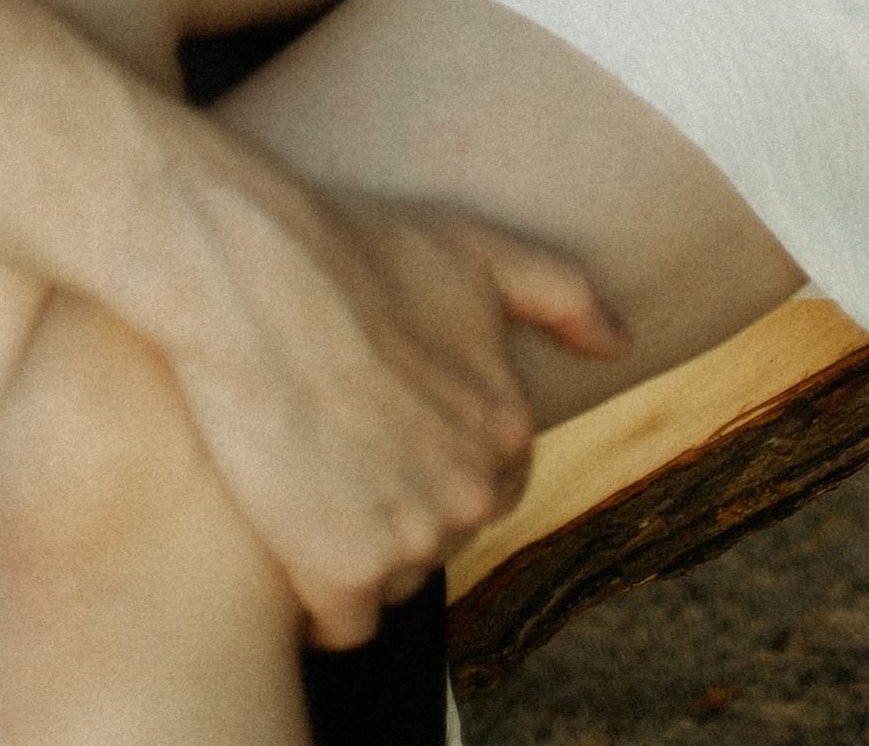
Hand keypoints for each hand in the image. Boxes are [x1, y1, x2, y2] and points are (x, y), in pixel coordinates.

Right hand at [165, 165, 621, 648]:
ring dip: (353, 550)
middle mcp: (473, 493)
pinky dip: (314, 598)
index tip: (377, 422)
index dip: (425, 455)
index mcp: (508, 428)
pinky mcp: (342, 568)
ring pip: (391, 580)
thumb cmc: (353, 247)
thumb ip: (562, 292)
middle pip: (437, 536)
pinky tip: (284, 538)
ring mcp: (411, 536)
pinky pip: (340, 624)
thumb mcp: (472, 245)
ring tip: (305, 479)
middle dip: (392, 503)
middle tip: (333, 446)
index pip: (484, 485)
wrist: (247, 270)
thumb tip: (620, 343)